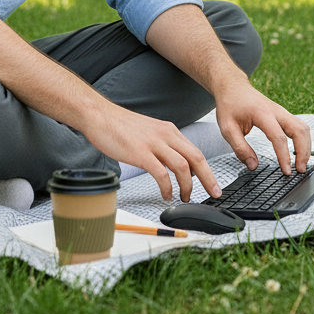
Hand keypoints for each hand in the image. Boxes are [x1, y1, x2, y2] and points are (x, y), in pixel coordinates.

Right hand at [83, 107, 222, 202]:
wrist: (99, 115)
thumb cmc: (119, 125)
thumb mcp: (149, 131)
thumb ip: (162, 144)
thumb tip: (172, 164)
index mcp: (169, 130)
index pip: (195, 151)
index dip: (206, 169)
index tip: (211, 183)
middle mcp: (165, 135)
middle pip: (196, 158)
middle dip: (208, 178)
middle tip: (214, 193)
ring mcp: (154, 143)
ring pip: (183, 166)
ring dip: (187, 186)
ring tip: (185, 197)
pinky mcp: (141, 153)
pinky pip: (161, 174)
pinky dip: (167, 187)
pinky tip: (165, 194)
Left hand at [213, 80, 311, 175]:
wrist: (232, 86)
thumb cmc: (229, 105)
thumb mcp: (228, 128)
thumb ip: (240, 148)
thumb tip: (253, 166)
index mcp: (262, 113)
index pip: (278, 137)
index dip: (284, 156)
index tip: (286, 171)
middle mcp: (276, 111)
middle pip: (299, 130)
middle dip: (303, 151)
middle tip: (300, 170)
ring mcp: (281, 111)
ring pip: (303, 127)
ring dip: (306, 146)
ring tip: (301, 164)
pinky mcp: (283, 114)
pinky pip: (299, 126)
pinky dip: (303, 140)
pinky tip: (299, 152)